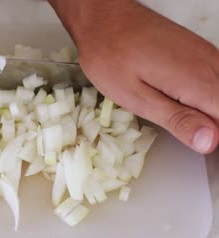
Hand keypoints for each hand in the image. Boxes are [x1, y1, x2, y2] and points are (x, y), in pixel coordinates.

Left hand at [50, 0, 218, 153]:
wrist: (104, 20)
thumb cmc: (111, 58)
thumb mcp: (138, 98)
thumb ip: (177, 120)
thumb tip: (209, 142)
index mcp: (198, 82)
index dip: (212, 138)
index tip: (194, 142)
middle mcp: (211, 66)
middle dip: (210, 126)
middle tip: (177, 126)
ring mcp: (207, 55)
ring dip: (207, 111)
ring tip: (171, 109)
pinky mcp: (200, 51)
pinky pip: (215, 79)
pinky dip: (204, 95)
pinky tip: (179, 98)